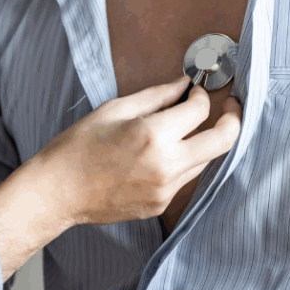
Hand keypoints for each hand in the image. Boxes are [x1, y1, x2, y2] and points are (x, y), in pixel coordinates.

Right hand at [32, 78, 241, 226]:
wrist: (57, 192)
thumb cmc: (77, 148)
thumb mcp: (115, 110)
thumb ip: (156, 96)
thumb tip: (184, 84)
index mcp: (152, 135)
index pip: (200, 111)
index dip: (202, 95)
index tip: (196, 91)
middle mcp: (166, 165)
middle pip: (223, 141)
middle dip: (232, 119)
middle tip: (230, 107)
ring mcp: (165, 190)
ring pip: (205, 162)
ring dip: (203, 142)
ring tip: (186, 130)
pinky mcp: (160, 205)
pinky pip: (184, 179)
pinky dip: (181, 163)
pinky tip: (159, 156)